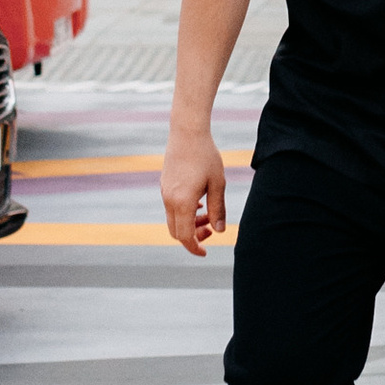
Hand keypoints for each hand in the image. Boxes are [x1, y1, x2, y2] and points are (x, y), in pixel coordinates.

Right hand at [160, 125, 227, 252]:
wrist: (187, 132)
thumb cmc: (206, 156)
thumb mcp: (218, 184)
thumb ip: (218, 209)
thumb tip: (220, 230)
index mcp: (183, 202)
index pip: (185, 236)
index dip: (195, 247)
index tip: (205, 253)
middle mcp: (169, 199)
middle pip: (176, 232)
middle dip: (193, 237)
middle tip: (211, 230)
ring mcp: (164, 192)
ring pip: (173, 219)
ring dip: (189, 223)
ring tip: (207, 215)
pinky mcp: (164, 184)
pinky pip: (171, 207)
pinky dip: (183, 212)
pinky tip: (198, 202)